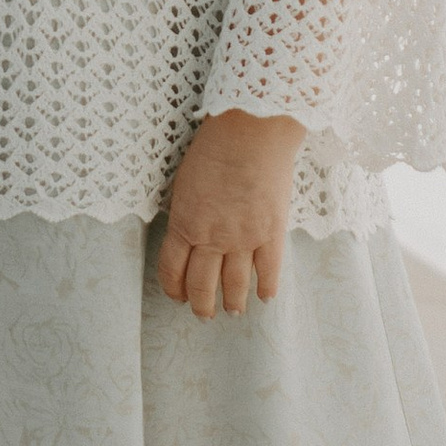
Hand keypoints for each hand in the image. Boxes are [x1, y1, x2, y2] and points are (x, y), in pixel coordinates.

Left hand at [157, 110, 303, 317]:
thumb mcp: (185, 182)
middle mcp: (212, 238)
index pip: (173, 270)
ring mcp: (244, 238)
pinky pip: (269, 270)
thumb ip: (186, 212)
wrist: (251, 131)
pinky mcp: (272, 232)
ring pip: (235, 285)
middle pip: (202, 285)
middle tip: (204, 313)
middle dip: (201, 304)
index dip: (174, 289)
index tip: (178, 296)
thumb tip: (188, 230)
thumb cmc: (214, 147)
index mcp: (185, 224)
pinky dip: (267, 287)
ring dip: (232, 302)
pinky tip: (265, 297)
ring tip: (233, 311)